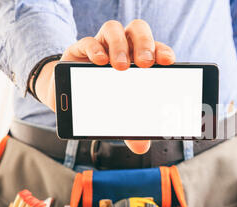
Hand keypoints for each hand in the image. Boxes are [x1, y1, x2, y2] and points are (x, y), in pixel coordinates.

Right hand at [32, 19, 175, 153]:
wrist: (68, 96)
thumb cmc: (103, 101)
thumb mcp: (119, 116)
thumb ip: (132, 129)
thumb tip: (141, 147)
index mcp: (140, 60)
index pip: (156, 49)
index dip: (163, 52)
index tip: (168, 62)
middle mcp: (124, 48)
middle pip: (138, 30)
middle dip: (145, 44)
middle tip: (145, 64)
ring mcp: (102, 46)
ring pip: (114, 29)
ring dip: (120, 46)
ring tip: (120, 66)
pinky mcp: (79, 49)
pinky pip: (87, 40)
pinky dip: (94, 49)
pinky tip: (98, 61)